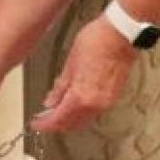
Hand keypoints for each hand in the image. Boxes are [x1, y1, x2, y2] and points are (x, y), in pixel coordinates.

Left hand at [31, 17, 136, 132]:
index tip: (37, 124)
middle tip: (44, 118)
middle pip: (72, 124)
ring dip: (70, 118)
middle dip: (57, 124)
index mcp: (81, 97)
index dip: (45, 124)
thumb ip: (61, 87)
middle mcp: (95, 105)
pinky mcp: (113, 97)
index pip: (59, 119)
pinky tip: (75, 102)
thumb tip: (51, 101)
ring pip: (84, 119)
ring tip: (58, 108)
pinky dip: (82, 112)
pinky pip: (94, 112)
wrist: (121, 35)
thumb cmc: (96, 42)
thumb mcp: (70, 63)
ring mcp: (106, 102)